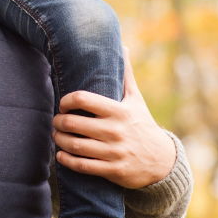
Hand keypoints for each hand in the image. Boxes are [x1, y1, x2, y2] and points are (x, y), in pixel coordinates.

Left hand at [52, 47, 175, 187]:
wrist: (162, 161)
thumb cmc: (142, 125)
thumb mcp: (135, 100)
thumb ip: (126, 75)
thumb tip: (122, 46)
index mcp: (118, 111)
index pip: (83, 99)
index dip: (67, 101)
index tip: (63, 104)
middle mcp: (115, 130)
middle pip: (73, 123)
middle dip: (59, 122)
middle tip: (56, 121)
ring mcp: (114, 151)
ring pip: (75, 145)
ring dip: (60, 140)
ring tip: (56, 135)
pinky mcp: (113, 170)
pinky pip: (82, 166)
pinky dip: (66, 160)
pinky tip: (61, 155)